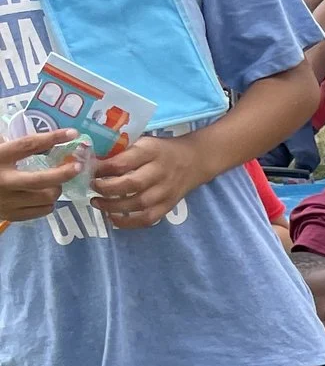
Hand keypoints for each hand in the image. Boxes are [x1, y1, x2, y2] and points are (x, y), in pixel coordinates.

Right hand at [0, 128, 80, 222]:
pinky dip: (48, 202)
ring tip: (55, 182)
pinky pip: (42, 211)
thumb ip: (11, 144)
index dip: (52, 138)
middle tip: (77, 166)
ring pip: (46, 197)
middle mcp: (3, 180)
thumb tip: (45, 138)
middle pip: (43, 180)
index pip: (28, 145)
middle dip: (64, 173)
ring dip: (56, 188)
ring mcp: (8, 200)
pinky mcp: (11, 215)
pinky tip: (44, 194)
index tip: (73, 133)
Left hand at [91, 134, 210, 228]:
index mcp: (151, 152)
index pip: (124, 162)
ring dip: (112, 206)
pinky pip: (147, 219)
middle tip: (91, 187)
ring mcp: (165, 191)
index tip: (88, 169)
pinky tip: (112, 218)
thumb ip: (122, 151)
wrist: (194, 160)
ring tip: (96, 203)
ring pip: (138, 204)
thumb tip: (92, 161)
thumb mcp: (143, 142)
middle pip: (132, 184)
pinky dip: (128, 222)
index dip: (102, 168)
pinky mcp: (168, 206)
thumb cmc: (161, 151)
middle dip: (106, 188)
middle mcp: (160, 172)